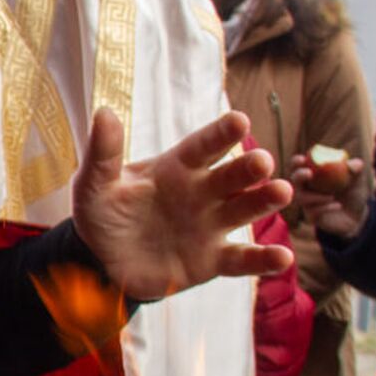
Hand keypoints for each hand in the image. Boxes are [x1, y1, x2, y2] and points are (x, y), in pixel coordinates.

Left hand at [71, 108, 292, 300]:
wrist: (100, 263)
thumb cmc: (102, 215)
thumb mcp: (94, 185)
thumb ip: (103, 153)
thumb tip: (104, 112)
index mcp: (177, 168)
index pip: (204, 146)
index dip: (221, 134)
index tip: (240, 121)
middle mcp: (201, 192)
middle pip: (232, 176)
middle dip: (249, 168)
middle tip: (262, 162)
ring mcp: (211, 225)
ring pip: (244, 209)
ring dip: (264, 200)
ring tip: (281, 192)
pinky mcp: (212, 260)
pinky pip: (242, 259)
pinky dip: (263, 259)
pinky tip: (282, 258)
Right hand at [289, 152, 368, 239]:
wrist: (356, 216)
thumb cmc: (353, 192)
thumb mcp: (357, 179)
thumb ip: (356, 168)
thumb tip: (352, 165)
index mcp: (313, 174)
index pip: (298, 165)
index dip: (297, 161)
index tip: (303, 159)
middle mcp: (306, 187)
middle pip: (293, 180)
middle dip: (298, 175)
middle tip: (309, 173)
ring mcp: (307, 203)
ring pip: (300, 198)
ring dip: (313, 196)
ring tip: (332, 196)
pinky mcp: (311, 217)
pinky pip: (312, 212)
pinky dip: (325, 208)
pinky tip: (337, 205)